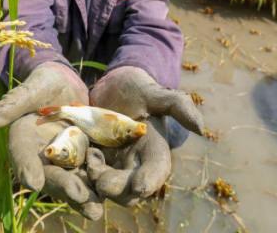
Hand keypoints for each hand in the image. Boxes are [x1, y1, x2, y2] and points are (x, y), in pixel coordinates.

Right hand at [0, 63, 102, 219]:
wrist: (68, 84)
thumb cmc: (44, 82)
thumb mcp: (31, 89)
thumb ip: (13, 104)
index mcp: (23, 140)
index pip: (21, 155)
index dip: (26, 168)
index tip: (32, 183)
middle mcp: (42, 156)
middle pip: (50, 175)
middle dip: (63, 187)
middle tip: (77, 196)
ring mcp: (64, 161)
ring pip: (72, 181)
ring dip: (84, 196)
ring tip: (95, 210)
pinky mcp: (85, 159)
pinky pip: (92, 174)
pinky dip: (101, 185)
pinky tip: (114, 195)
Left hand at [87, 67, 203, 204]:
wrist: (111, 87)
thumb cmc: (138, 89)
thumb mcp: (156, 93)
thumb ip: (178, 106)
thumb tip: (201, 128)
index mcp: (153, 152)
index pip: (155, 172)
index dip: (149, 181)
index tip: (140, 186)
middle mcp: (133, 165)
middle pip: (128, 190)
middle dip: (116, 187)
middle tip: (102, 177)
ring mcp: (111, 166)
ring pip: (105, 189)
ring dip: (95, 183)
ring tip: (90, 158)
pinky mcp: (90, 162)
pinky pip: (85, 177)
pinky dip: (80, 175)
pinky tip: (76, 160)